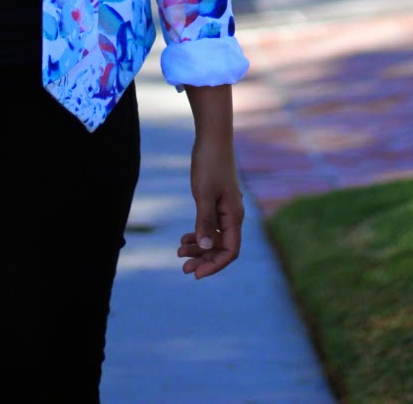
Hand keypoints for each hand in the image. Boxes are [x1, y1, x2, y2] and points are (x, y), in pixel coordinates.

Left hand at [177, 138, 243, 279]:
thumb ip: (204, 221)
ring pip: (214, 237)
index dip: (215, 265)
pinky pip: (210, 225)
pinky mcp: (217, 201)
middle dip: (203, 259)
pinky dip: (198, 233)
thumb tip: (204, 247)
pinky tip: (185, 237)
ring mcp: (225, 209)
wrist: (212, 138)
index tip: (196, 273)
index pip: (230, 251)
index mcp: (233, 216)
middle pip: (221, 247)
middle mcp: (232, 215)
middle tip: (183, 268)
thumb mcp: (203, 194)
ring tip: (179, 252)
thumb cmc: (209, 164)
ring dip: (199, 248)